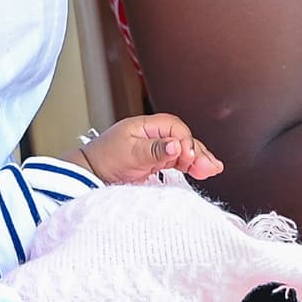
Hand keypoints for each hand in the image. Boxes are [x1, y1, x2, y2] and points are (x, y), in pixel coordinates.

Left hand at [77, 114, 224, 185]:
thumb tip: (175, 145)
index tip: (187, 157)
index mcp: (146, 126)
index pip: (174, 128)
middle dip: (197, 152)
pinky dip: (191, 167)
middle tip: (208, 167)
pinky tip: (205, 171)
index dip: (184, 142)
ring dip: (199, 159)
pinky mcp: (156, 163)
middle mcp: (154, 136)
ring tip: (213, 169)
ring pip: (184, 151)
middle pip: (183, 139)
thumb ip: (154, 150)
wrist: (89, 175)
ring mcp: (156, 150)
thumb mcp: (129, 154)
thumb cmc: (104, 160)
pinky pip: (178, 162)